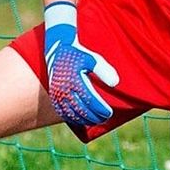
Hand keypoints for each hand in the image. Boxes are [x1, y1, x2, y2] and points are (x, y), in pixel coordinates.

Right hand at [43, 1, 118, 127]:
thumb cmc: (79, 54)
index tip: (109, 113)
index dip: (101, 110)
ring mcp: (58, 93)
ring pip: (71, 113)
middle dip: (94, 117)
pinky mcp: (54, 95)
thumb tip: (115, 83)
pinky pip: (62, 111)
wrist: (57, 49)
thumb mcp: (93, 58)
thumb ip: (104, 70)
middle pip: (82, 110)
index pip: (91, 102)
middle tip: (104, 118)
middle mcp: (64, 89)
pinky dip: (71, 117)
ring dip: (83, 119)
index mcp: (75, 80)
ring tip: (95, 121)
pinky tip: (81, 119)